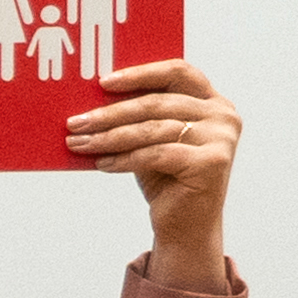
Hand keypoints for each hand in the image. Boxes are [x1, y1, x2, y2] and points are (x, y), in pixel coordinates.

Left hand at [70, 59, 240, 288]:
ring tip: (78, 144)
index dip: (140, 73)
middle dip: (110, 113)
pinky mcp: (212, 162)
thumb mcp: (149, 141)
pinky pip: (157, 154)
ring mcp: (221, 138)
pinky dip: (125, 158)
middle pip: (157, 103)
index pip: (178, 71)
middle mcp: (222, 115)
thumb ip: (136, 118)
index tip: (102, 82)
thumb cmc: (164, 178)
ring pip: (154, 129)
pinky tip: (102, 164)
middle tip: (74, 122)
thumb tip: (88, 103)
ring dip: (109, 137)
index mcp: (211, 101)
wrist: (185, 225)